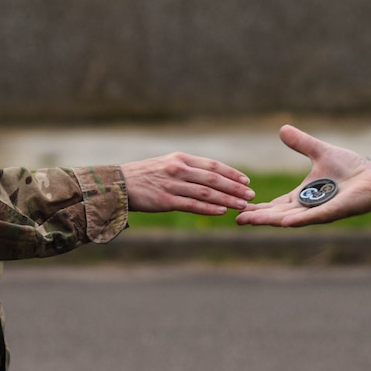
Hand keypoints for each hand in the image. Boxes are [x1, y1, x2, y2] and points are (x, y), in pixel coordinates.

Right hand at [120, 153, 254, 214]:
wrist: (119, 184)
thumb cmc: (145, 175)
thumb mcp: (167, 164)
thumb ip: (188, 169)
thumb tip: (211, 177)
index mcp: (181, 158)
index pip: (213, 165)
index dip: (232, 173)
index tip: (247, 181)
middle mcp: (179, 169)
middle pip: (214, 179)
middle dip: (235, 188)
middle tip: (251, 195)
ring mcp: (173, 185)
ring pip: (207, 193)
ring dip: (227, 199)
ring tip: (242, 205)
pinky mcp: (166, 201)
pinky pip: (193, 205)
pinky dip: (210, 208)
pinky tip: (222, 212)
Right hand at [235, 125, 370, 226]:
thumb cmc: (350, 168)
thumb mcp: (320, 152)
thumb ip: (301, 143)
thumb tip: (282, 129)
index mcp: (303, 196)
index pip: (276, 205)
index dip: (258, 207)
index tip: (239, 207)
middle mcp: (309, 207)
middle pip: (278, 214)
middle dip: (258, 217)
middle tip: (236, 219)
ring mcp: (320, 211)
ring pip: (291, 218)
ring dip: (271, 220)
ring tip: (251, 221)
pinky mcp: (335, 211)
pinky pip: (315, 216)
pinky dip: (300, 220)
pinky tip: (285, 222)